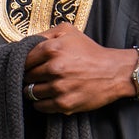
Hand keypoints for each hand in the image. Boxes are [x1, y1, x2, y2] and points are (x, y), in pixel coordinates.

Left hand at [22, 25, 136, 114]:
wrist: (114, 72)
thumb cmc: (90, 51)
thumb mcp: (69, 32)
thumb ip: (45, 33)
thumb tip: (24, 43)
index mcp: (52, 48)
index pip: (24, 59)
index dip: (24, 63)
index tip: (28, 66)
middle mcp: (54, 68)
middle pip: (26, 77)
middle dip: (29, 77)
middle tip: (37, 76)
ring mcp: (59, 87)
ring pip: (31, 92)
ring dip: (34, 90)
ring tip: (43, 86)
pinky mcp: (64, 103)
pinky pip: (40, 106)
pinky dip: (41, 103)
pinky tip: (49, 96)